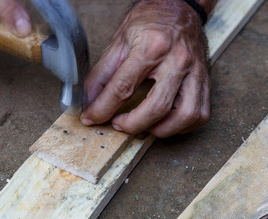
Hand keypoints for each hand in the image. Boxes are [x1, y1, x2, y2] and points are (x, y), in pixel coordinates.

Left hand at [81, 0, 210, 137]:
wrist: (179, 8)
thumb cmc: (149, 22)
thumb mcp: (119, 42)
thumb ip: (101, 74)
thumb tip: (88, 100)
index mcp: (152, 47)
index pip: (123, 87)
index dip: (102, 108)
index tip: (91, 118)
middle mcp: (177, 60)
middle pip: (157, 106)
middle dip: (132, 124)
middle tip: (118, 123)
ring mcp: (195, 71)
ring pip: (185, 115)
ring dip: (161, 130)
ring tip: (144, 126)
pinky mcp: (205, 80)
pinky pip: (200, 114)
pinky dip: (182, 126)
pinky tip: (166, 121)